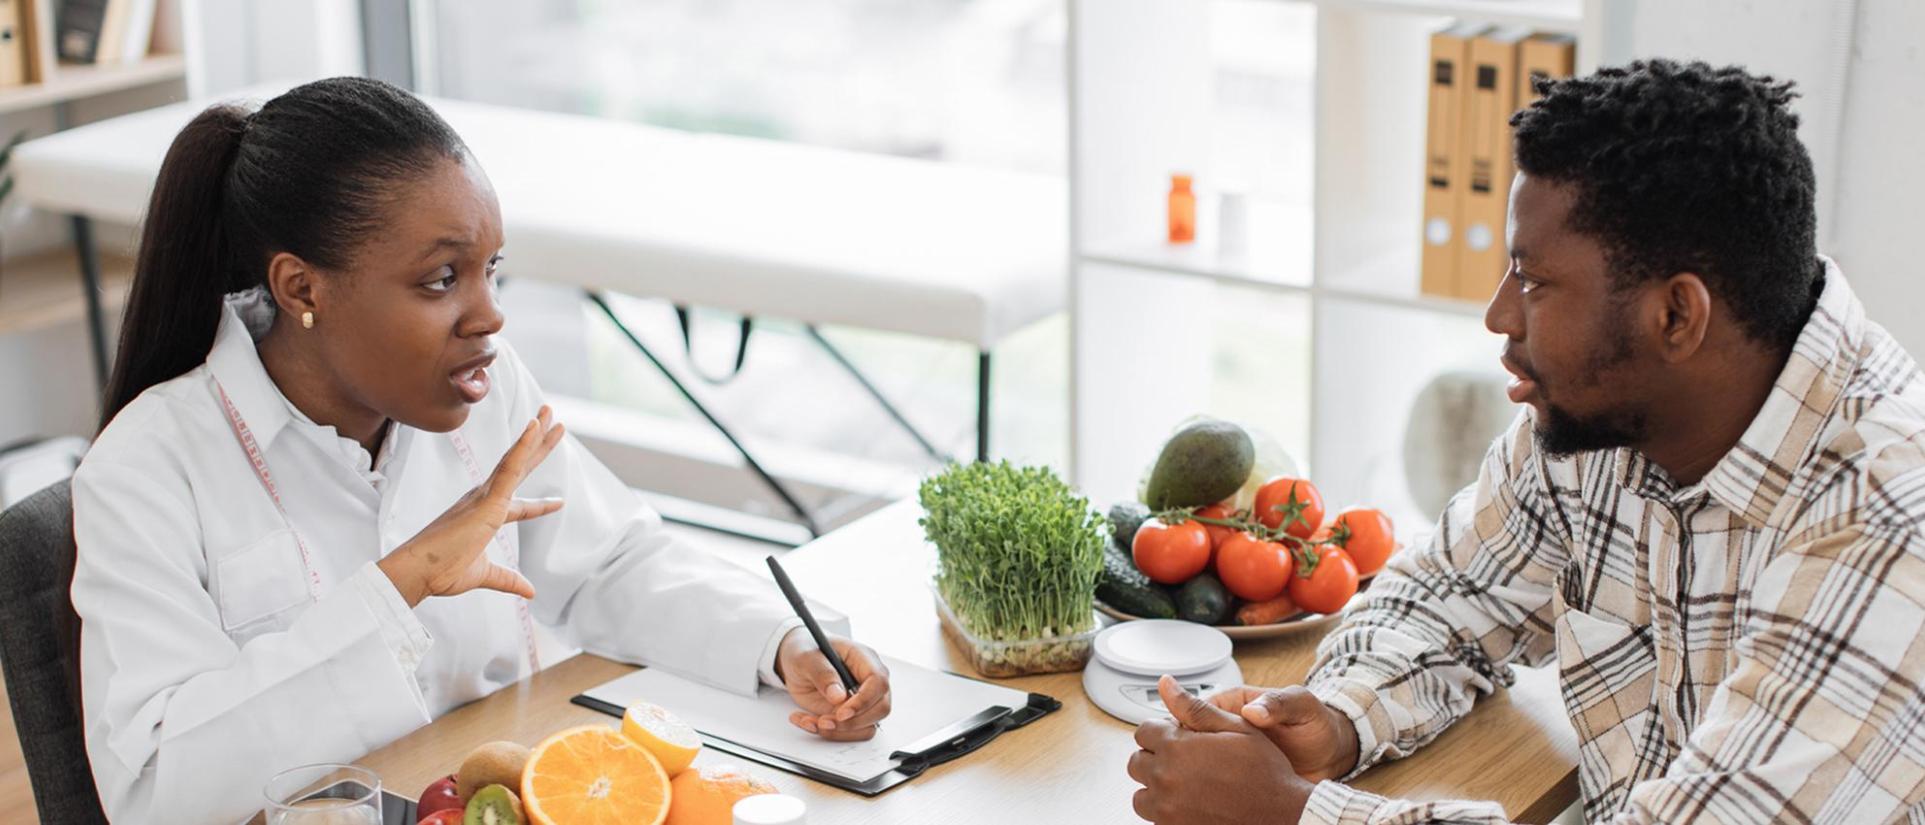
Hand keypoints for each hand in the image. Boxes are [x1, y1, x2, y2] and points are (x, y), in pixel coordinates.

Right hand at [378, 407, 565, 606]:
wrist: (418, 572)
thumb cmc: (441, 571)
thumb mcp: (484, 575)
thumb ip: (508, 580)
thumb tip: (531, 592)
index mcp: (484, 516)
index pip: (519, 507)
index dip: (540, 505)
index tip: (559, 502)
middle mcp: (484, 499)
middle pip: (519, 468)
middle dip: (538, 446)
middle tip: (555, 424)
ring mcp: (485, 496)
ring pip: (516, 459)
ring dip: (535, 436)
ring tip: (551, 415)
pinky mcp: (487, 498)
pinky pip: (510, 467)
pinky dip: (523, 446)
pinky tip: (534, 427)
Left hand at [775, 629, 891, 740]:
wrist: (795, 660)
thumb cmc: (805, 650)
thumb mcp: (807, 657)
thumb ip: (823, 674)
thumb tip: (838, 696)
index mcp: (864, 659)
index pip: (878, 682)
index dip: (864, 701)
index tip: (842, 713)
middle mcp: (868, 681)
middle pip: (880, 709)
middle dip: (852, 722)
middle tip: (823, 721)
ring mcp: (861, 700)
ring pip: (867, 726)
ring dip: (838, 731)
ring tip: (810, 721)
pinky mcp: (851, 715)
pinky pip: (849, 732)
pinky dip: (830, 733)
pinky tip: (808, 721)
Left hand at [1128, 676, 1315, 824]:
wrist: (1284, 815)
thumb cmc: (1265, 773)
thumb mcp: (1235, 727)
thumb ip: (1194, 706)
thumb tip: (1166, 684)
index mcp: (1177, 747)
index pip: (1143, 731)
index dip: (1162, 732)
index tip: (1178, 739)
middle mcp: (1165, 778)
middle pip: (1137, 763)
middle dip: (1156, 758)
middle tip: (1184, 762)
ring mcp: (1167, 808)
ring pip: (1141, 795)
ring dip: (1156, 788)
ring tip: (1185, 785)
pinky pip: (1154, 818)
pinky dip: (1166, 811)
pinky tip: (1191, 804)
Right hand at [1205, 684, 1359, 781]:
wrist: (1332, 754)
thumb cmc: (1317, 724)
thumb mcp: (1302, 706)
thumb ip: (1278, 704)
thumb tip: (1252, 711)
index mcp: (1235, 703)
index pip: (1198, 710)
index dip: (1190, 723)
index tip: (1192, 739)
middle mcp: (1228, 728)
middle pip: (1194, 737)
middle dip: (1193, 750)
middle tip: (1204, 765)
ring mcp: (1231, 752)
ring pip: (1202, 760)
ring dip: (1202, 770)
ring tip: (1216, 782)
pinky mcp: (1239, 774)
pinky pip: (1219, 780)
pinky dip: (1216, 786)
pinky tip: (1226, 793)